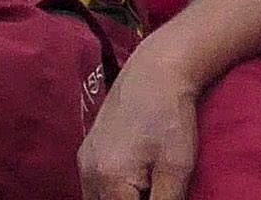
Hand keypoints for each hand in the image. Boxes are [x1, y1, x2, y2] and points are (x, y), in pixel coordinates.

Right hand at [77, 51, 201, 199]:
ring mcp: (84, 160)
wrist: (155, 73)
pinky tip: (132, 186)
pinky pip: (93, 186)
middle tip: (154, 188)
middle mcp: (88, 172)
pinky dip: (110, 194)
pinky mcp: (87, 150)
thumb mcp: (176, 169)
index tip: (159, 192)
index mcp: (109, 179)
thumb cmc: (170, 118)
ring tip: (145, 187)